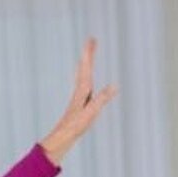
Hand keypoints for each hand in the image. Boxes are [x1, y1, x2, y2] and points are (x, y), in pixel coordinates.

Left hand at [39, 39, 118, 165]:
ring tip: (88, 55)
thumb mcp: (91, 112)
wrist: (63, 136)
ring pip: (82, 74)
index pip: (86, 67)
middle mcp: (80, 90)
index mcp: (82, 90)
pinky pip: (83, 83)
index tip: (92, 40)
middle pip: (84, 67)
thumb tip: (115, 86)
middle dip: (88, 54)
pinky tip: (86, 80)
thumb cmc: (76, 126)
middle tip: (92, 41)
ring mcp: (79, 96)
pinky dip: (85, 75)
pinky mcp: (79, 102)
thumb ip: (102, 99)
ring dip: (86, 63)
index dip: (89, 54)